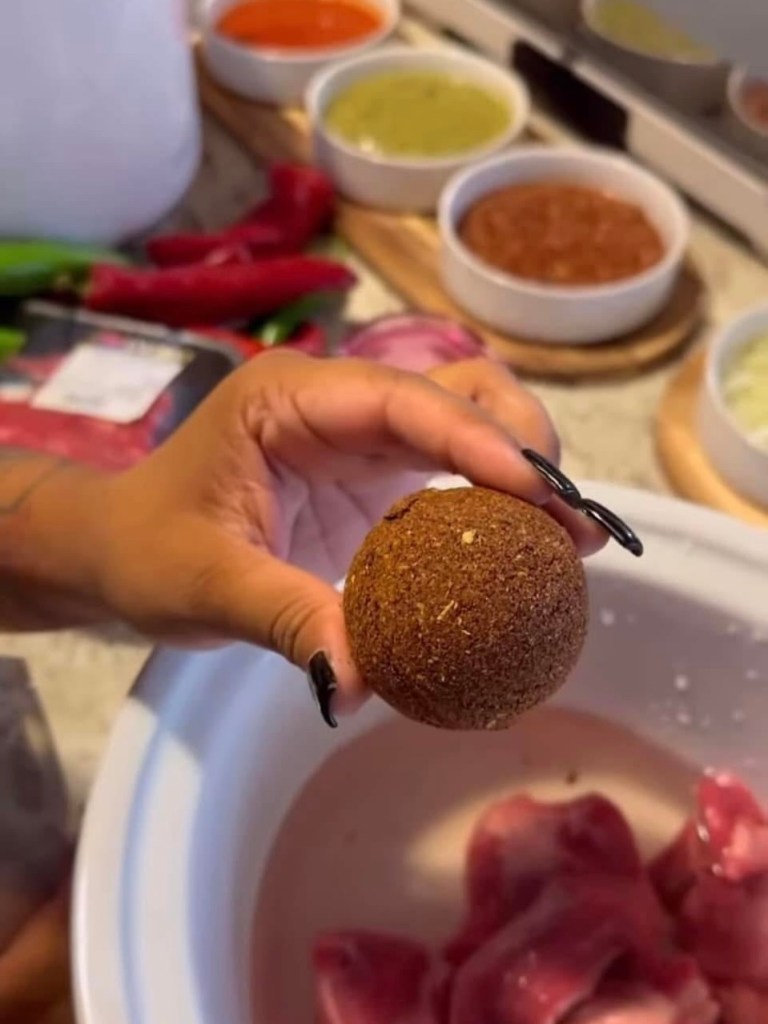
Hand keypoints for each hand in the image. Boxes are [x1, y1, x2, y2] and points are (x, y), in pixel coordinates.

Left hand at [79, 353, 604, 699]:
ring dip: (523, 467)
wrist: (123, 548)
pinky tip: (526, 548)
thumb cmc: (149, 550)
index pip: (400, 398)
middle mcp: (335, 403)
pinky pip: (451, 471)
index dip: (475, 438)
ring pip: (466, 421)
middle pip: (455, 390)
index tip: (536, 492)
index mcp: (289, 400)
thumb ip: (288, 622)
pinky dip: (495, 501)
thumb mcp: (208, 586)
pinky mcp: (374, 476)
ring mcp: (359, 436)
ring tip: (568, 535)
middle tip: (569, 519)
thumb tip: (362, 685)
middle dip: (522, 443)